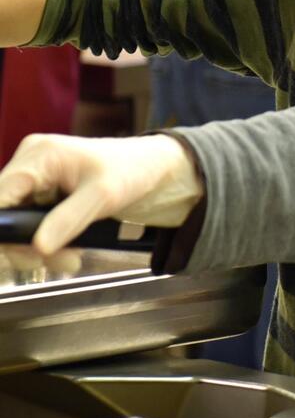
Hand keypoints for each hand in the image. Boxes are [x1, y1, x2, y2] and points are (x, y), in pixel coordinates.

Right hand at [0, 133, 203, 256]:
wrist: (156, 171)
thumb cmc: (133, 170)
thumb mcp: (104, 195)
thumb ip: (68, 219)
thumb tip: (37, 247)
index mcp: (39, 155)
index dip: (2, 227)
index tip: (15, 252)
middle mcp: (30, 166)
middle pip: (4, 215)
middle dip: (26, 245)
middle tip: (58, 262)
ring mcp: (36, 183)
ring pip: (18, 226)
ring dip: (40, 249)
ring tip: (72, 260)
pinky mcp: (45, 198)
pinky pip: (34, 227)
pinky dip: (50, 243)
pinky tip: (71, 251)